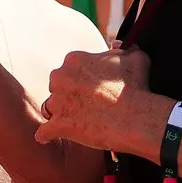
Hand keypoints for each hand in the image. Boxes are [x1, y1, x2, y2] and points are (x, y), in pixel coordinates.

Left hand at [36, 46, 163, 155]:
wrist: (137, 117)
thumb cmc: (137, 87)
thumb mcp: (133, 57)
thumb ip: (121, 48)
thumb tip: (115, 44)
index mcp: (74, 60)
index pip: (69, 69)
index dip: (81, 80)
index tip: (93, 88)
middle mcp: (60, 77)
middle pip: (57, 86)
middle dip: (68, 94)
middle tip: (87, 105)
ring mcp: (58, 102)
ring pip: (51, 107)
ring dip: (60, 113)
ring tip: (76, 122)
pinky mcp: (60, 125)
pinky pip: (44, 132)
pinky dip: (45, 135)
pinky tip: (46, 139)